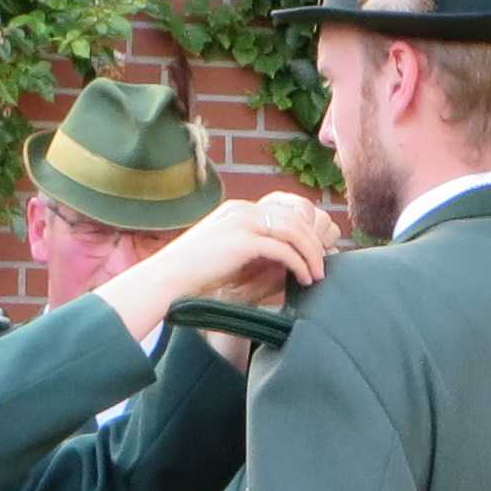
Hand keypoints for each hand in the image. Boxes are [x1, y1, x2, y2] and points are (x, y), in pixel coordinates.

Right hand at [103, 191, 335, 333]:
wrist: (167, 280)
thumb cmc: (191, 277)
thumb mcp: (224, 258)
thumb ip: (251, 253)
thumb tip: (283, 264)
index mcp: (237, 211)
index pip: (282, 214)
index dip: (303, 234)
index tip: (314, 255)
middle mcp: (241, 210)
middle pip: (293, 218)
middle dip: (313, 243)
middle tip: (323, 266)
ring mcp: (242, 222)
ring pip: (293, 231)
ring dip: (311, 254)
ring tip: (318, 275)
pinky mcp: (243, 240)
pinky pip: (284, 248)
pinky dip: (299, 264)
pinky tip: (305, 279)